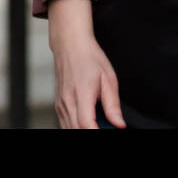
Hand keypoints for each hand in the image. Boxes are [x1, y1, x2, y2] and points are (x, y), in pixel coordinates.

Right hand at [49, 0, 125, 128]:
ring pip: (68, 129)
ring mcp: (60, 104)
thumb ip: (113, 104)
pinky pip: (65, 123)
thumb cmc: (88, 57)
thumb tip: (119, 124)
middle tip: (106, 128)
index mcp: (81, 94)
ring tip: (99, 124)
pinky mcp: (58, 104)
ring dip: (83, 130)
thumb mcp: (108, 79)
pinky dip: (76, 127)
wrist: (69, 44)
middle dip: (91, 132)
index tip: (108, 131)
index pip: (86, 124)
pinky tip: (88, 122)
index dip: (96, 133)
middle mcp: (67, 101)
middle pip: (76, 130)